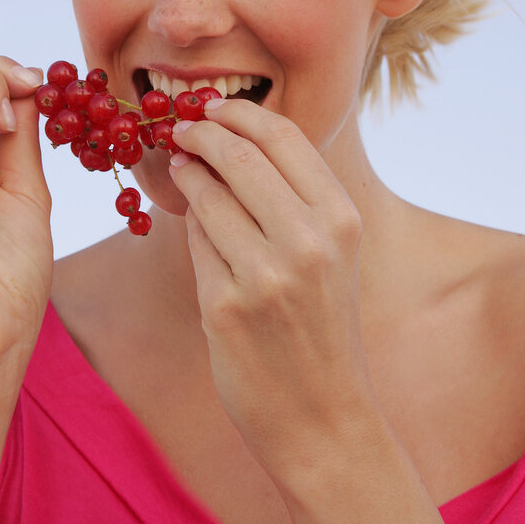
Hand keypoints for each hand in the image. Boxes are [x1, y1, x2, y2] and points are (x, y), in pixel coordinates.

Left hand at [169, 99, 372, 488]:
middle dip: (201, 133)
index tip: (212, 107)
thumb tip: (236, 140)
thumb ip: (298, 198)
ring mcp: (265, 275)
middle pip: (238, 156)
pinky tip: (192, 224)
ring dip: (188, 175)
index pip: (284, 136)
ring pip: (208, 196)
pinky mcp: (224, 306)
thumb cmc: (323, 327)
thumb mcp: (335, 255)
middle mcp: (309, 241)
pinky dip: (190, 225)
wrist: (321, 416)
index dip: (238, 114)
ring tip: (182, 169)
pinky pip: (195, 243)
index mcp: (342, 219)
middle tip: (182, 129)